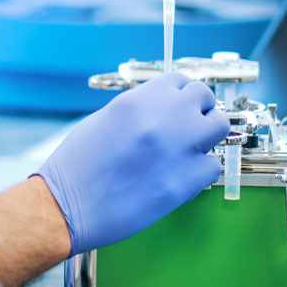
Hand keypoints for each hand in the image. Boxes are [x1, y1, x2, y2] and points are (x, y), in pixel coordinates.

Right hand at [35, 72, 228, 254]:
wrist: (67, 206)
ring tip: (188, 151)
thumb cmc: (78, 165)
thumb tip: (166, 109)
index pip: (181, 81)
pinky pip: (212, 166)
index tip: (180, 107)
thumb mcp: (105, 120)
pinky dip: (200, 171)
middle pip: (206, 98)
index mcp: (138, 100)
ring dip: (206, 137)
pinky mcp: (186, 181)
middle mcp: (163, 117)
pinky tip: (179, 177)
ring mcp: (178, 148)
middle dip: (199, 111)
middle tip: (188, 128)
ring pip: (219, 127)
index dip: (182, 95)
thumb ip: (140, 110)